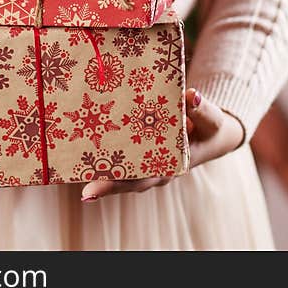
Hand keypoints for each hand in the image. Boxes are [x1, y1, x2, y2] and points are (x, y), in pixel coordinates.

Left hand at [80, 88, 243, 201]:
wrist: (211, 130)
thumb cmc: (210, 124)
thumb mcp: (210, 117)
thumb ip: (201, 108)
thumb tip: (192, 95)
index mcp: (174, 164)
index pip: (144, 179)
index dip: (121, 184)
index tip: (96, 191)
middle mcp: (157, 168)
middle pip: (128, 181)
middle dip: (105, 185)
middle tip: (84, 192)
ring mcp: (148, 161)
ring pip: (122, 170)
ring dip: (101, 170)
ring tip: (76, 167)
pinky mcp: (141, 151)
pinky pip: (122, 155)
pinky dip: (105, 153)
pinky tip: (84, 146)